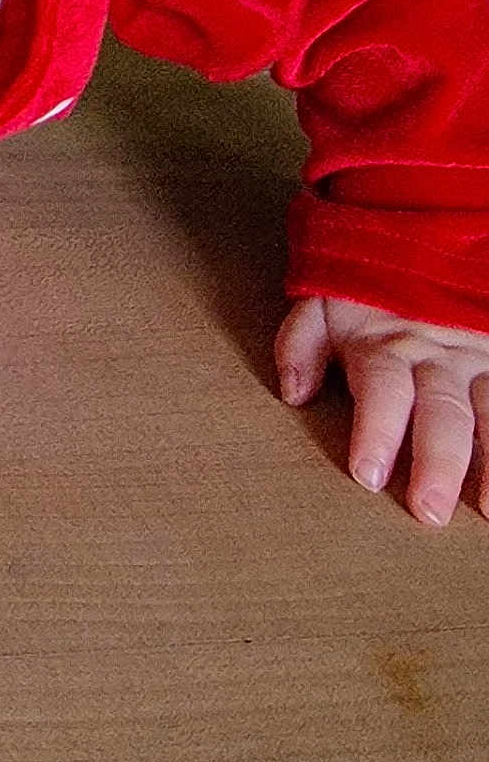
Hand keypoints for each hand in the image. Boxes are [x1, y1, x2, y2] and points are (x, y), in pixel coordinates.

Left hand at [276, 295, 488, 526]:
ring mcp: (477, 362)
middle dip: (437, 461)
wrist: (425, 251)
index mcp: (387, 346)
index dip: (376, 430)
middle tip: (428, 509)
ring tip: (488, 508)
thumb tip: (293, 392)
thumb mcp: (324, 305)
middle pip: (441, 410)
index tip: (367, 474)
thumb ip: (301, 344)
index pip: (383, 387)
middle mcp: (437, 358)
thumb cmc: (368, 298)